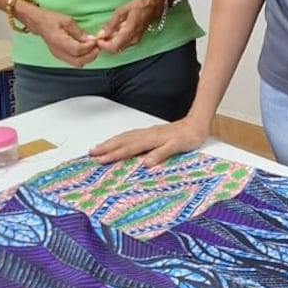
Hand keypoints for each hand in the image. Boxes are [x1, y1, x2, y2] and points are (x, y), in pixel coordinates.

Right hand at [20, 5, 99, 66]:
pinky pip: (73, 61)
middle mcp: (58, 52)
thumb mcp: (67, 21)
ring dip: (87, 57)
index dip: (89, 47)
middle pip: (78, 61)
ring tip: (93, 48)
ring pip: (76, 63)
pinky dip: (82, 57)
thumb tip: (90, 39)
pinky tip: (86, 49)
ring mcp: (58, 56)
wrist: (38, 23)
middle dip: (91, 55)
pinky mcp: (60, 56)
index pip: (78, 50)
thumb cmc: (51, 19)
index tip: (95, 40)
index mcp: (59, 41)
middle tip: (97, 47)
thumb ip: (78, 32)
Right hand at [89, 115, 208, 166]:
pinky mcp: (151, 132)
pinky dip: (121, 138)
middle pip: (122, 141)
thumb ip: (161, 154)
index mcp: (151, 140)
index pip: (128, 149)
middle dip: (106, 147)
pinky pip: (131, 134)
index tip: (99, 160)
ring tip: (98, 146)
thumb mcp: (178, 147)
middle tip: (91, 153)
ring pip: (125, 136)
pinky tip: (118, 140)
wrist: (196, 124)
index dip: (113, 155)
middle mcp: (147, 135)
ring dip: (111, 142)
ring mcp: (148, 132)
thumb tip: (146, 163)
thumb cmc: (189, 137)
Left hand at [95, 0, 165, 54]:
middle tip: (99, 36)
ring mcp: (135, 41)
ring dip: (110, 44)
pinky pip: (123, 45)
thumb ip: (111, 24)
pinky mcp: (136, 40)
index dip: (103, 45)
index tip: (97, 38)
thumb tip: (101, 34)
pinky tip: (113, 33)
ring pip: (119, 48)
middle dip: (105, 46)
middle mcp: (133, 40)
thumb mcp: (121, 11)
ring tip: (105, 34)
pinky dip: (115, 42)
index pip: (114, 47)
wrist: (154, 6)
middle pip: (115, 50)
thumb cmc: (138, 6)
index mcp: (129, 32)